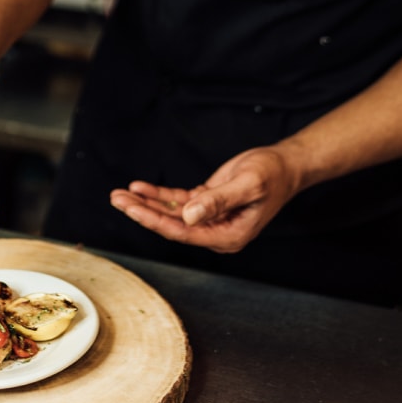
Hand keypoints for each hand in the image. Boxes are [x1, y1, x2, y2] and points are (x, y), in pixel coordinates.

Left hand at [109, 146, 301, 252]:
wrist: (284, 166)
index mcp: (227, 236)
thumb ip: (218, 201)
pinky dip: (158, 195)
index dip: (155, 221)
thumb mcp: (247, 185)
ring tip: (120, 194)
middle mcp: (215, 232)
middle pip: (171, 225)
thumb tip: (188, 217)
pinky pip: (177, 202)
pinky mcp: (206, 204)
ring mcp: (209, 219)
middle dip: (142, 213)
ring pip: (171, 214)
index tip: (132, 209)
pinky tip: (139, 187)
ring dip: (145, 204)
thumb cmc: (271, 175)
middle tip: (117, 199)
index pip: (183, 233)